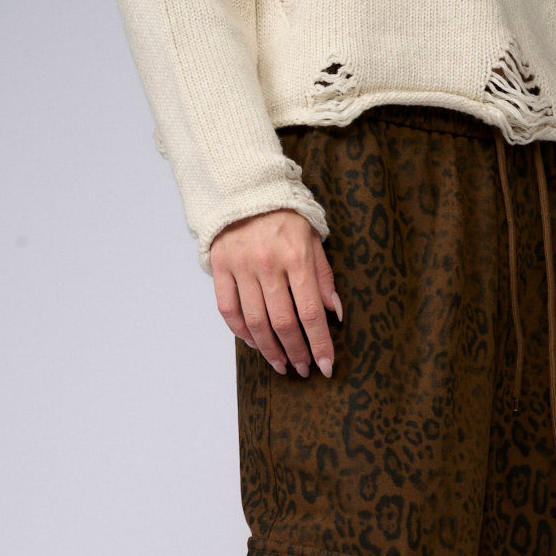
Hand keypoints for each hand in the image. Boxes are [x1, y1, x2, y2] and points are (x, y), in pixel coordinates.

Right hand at [210, 209, 342, 376]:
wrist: (244, 186)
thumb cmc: (285, 214)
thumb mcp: (313, 237)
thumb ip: (323, 276)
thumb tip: (335, 313)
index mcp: (296, 256)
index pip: (311, 313)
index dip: (320, 344)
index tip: (326, 367)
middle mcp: (267, 263)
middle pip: (283, 323)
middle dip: (296, 352)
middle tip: (303, 369)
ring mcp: (241, 266)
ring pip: (255, 322)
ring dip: (270, 350)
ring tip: (281, 364)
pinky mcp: (220, 266)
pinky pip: (229, 310)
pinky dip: (242, 332)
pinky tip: (255, 343)